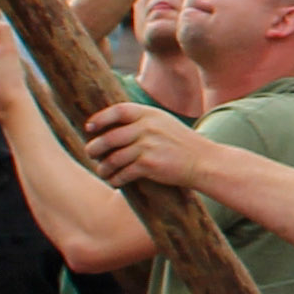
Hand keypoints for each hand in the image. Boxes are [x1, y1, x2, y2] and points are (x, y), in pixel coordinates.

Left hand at [81, 94, 208, 188]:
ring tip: (102, 172)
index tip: (90, 127)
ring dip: (103, 168)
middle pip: (110, 137)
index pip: (118, 111)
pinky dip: (116, 179)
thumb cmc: (182, 144)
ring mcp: (148, 146)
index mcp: (150, 114)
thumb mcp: (164, 123)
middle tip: (91, 153)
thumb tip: (112, 128)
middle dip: (95, 147)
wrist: (204, 162)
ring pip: (113, 158)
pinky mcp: (149, 165)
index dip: (100, 118)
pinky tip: (115, 182)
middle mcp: (148, 128)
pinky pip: (123, 173)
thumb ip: (143, 121)